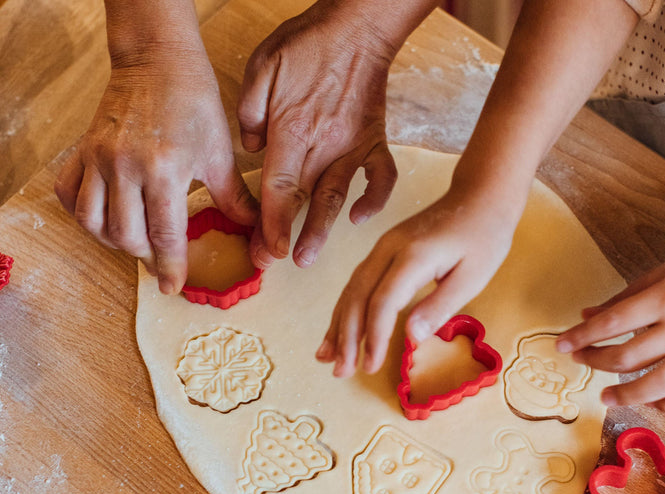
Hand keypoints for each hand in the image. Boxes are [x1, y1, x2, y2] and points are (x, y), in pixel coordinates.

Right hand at [55, 49, 257, 293]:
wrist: (158, 60)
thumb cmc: (193, 104)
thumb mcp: (220, 154)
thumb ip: (235, 199)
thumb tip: (256, 233)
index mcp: (164, 169)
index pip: (164, 234)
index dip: (170, 266)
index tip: (173, 286)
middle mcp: (125, 166)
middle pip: (126, 235)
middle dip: (147, 256)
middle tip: (162, 261)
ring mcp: (99, 158)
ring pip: (94, 221)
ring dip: (115, 242)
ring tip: (137, 243)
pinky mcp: (83, 150)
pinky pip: (70, 194)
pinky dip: (84, 214)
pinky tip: (106, 219)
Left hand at [237, 2, 400, 269]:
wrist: (356, 28)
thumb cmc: (308, 44)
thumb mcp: (262, 66)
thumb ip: (249, 112)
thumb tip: (251, 149)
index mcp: (293, 132)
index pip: (279, 189)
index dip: (271, 224)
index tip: (265, 251)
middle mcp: (324, 147)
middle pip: (304, 202)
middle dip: (288, 236)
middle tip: (276, 261)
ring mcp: (353, 147)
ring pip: (336, 198)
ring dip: (322, 230)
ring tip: (308, 257)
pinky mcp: (374, 141)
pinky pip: (381, 178)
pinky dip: (375, 200)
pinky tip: (360, 218)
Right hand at [316, 190, 518, 376]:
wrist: (479, 196)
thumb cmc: (482, 238)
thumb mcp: (473, 276)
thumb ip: (440, 306)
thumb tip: (411, 337)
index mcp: (413, 256)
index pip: (383, 302)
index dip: (374, 337)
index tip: (370, 367)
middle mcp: (389, 249)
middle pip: (358, 296)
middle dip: (346, 337)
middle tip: (341, 372)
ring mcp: (382, 248)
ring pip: (351, 290)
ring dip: (337, 326)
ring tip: (326, 358)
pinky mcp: (382, 252)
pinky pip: (357, 283)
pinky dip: (345, 310)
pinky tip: (337, 331)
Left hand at [555, 241, 664, 412]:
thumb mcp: (664, 273)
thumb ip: (623, 298)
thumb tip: (586, 317)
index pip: (613, 323)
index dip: (582, 337)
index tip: (561, 346)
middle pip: (627, 358)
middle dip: (595, 362)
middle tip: (581, 362)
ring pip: (655, 387)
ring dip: (624, 395)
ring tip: (605, 396)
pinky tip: (650, 402)